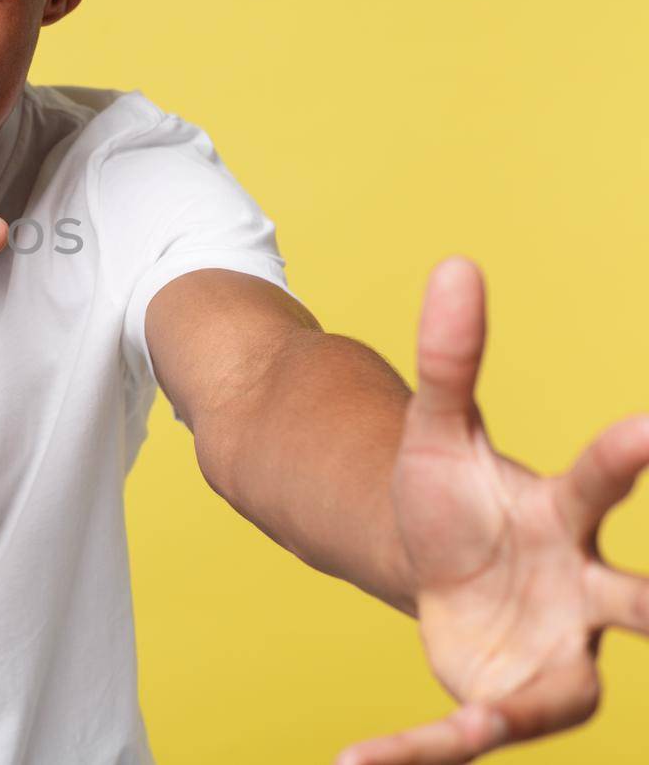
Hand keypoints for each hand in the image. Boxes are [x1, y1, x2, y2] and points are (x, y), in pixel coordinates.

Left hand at [336, 256, 648, 763]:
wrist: (443, 563)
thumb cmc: (459, 492)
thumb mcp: (438, 427)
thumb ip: (451, 357)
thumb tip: (456, 262)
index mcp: (564, 514)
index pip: (602, 482)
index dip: (627, 457)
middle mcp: (585, 590)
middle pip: (644, 602)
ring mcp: (561, 652)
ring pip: (572, 691)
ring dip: (531, 709)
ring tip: (473, 724)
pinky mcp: (517, 701)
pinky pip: (472, 731)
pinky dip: (421, 747)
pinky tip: (358, 759)